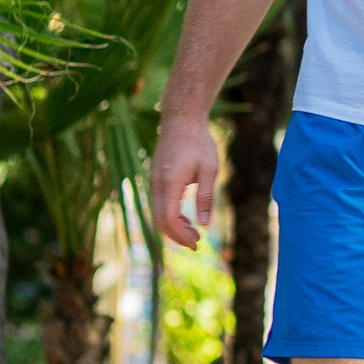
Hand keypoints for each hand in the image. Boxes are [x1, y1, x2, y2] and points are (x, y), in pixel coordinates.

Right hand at [149, 119, 221, 249]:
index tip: (197, 243)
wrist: (181, 120)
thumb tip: (204, 224)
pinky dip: (170, 215)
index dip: (181, 236)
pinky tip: (186, 217)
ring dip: (174, 227)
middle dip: (177, 236)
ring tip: (194, 232)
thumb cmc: (198, 142)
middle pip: (159, 221)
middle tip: (196, 243)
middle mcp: (157, 184)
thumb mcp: (210, 169)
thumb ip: (207, 197)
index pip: (169, 219)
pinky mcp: (155, 178)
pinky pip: (159, 204)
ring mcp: (153, 181)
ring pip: (157, 214)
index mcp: (170, 183)